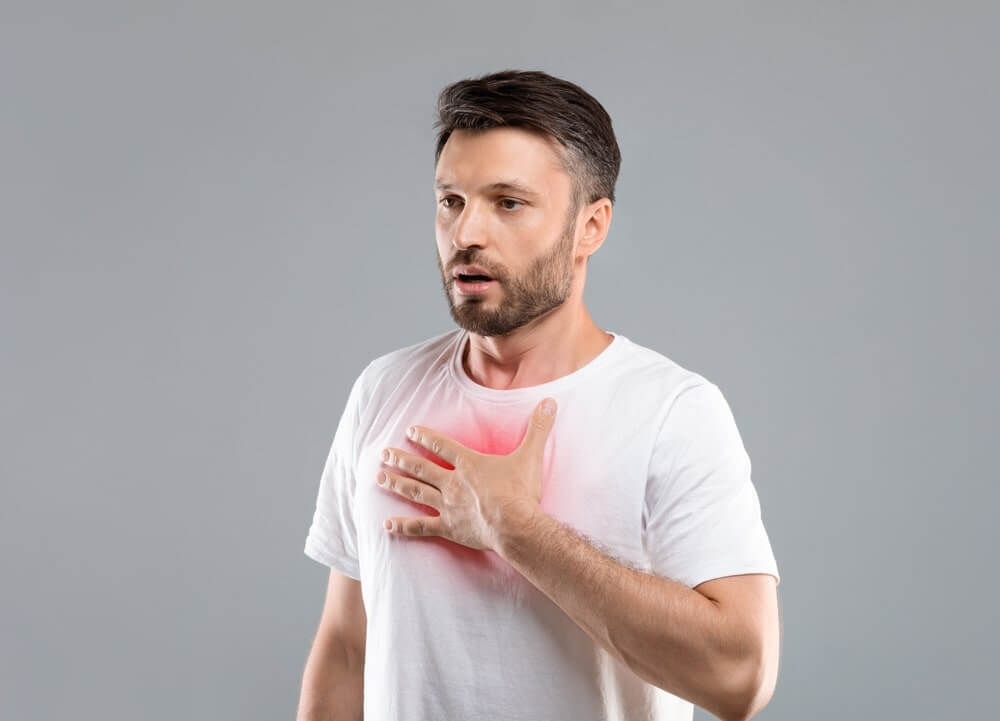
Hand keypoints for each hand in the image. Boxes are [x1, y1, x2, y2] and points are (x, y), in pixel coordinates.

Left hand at [376, 397, 556, 550]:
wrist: (516, 525)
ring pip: (415, 492)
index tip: (410, 431)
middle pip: (422, 468)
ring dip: (396, 484)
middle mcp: (453, 482)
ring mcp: (448, 506)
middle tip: (384, 453)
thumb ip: (538, 428)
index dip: (425, 437)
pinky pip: (421, 526)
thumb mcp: (531, 455)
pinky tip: (387, 525)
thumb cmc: (522, 492)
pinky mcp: (449, 528)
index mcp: (469, 464)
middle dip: (402, 459)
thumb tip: (550, 402)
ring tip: (379, 478)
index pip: (442, 446)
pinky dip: (403, 526)